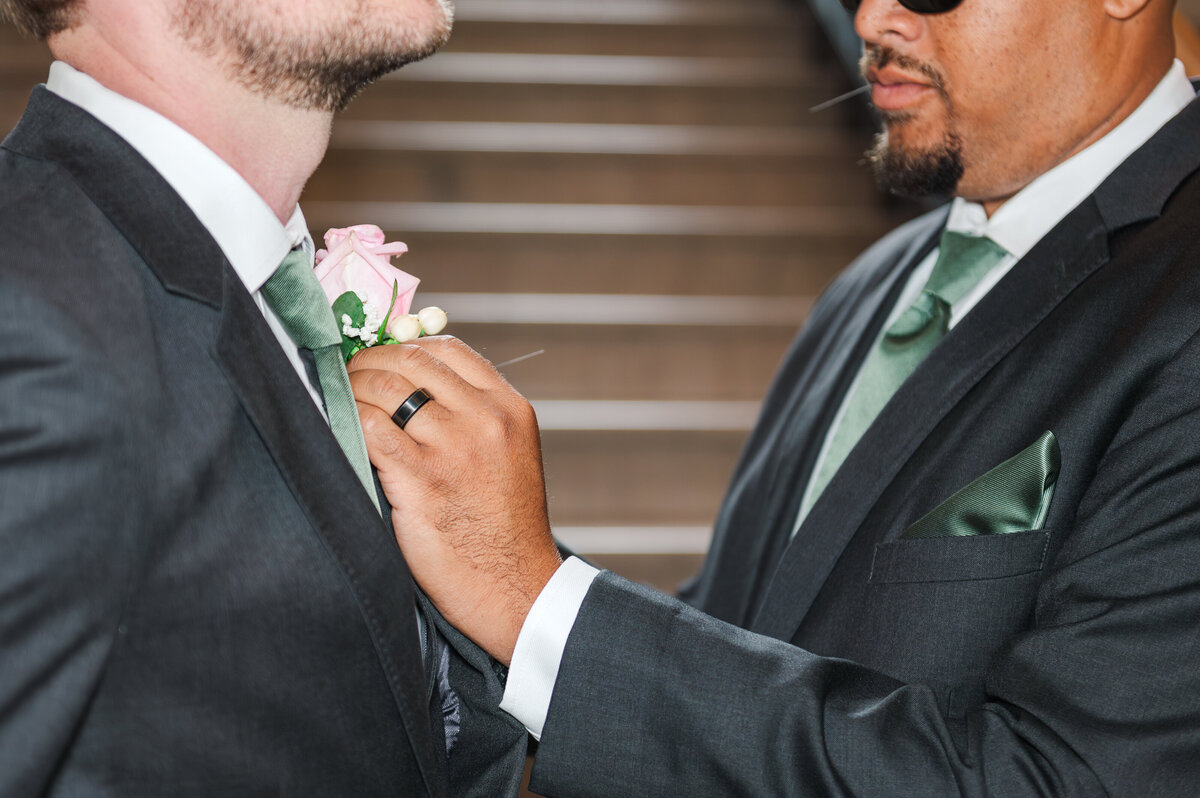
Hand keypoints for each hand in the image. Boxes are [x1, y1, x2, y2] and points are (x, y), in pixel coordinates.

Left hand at [348, 337, 561, 664]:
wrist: (515, 588)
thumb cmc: (503, 526)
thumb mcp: (509, 455)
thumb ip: (474, 416)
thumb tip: (411, 383)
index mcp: (510, 408)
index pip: (448, 349)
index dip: (403, 345)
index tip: (379, 357)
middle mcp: (486, 421)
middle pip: (412, 362)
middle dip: (369, 361)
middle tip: (346, 374)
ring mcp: (455, 449)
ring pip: (387, 390)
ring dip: (352, 388)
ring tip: (338, 399)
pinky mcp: (423, 482)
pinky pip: (371, 429)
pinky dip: (350, 420)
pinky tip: (341, 428)